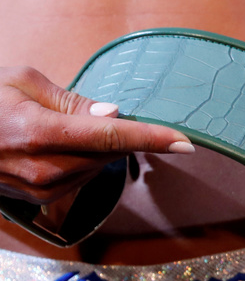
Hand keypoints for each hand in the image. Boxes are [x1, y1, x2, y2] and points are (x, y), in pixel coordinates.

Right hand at [0, 66, 194, 204]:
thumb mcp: (22, 82)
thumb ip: (72, 101)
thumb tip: (113, 114)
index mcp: (40, 133)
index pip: (111, 136)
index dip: (152, 137)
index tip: (186, 142)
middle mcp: (43, 167)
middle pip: (109, 152)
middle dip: (116, 132)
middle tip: (89, 113)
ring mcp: (40, 188)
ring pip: (97, 166)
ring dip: (97, 147)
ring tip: (56, 128)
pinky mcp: (38, 198)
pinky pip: (80, 177)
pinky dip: (81, 160)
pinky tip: (56, 145)